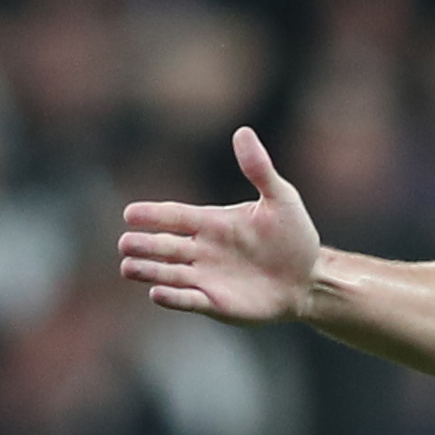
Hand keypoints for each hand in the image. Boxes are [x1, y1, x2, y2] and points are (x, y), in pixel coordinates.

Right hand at [118, 126, 323, 323]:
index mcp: (212, 222)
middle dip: (144, 245)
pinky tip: (157, 293)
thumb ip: (259, 169)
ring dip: (149, 271)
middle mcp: (202, 250)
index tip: (129, 214)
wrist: (309, 279)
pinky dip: (173, 297)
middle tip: (125, 243)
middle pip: (165, 246)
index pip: (175, 216)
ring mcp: (206, 277)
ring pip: (169, 274)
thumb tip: (243, 131)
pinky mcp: (216, 302)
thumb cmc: (294, 237)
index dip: (152, 215)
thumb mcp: (281, 199)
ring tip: (128, 267)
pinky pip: (188, 300)